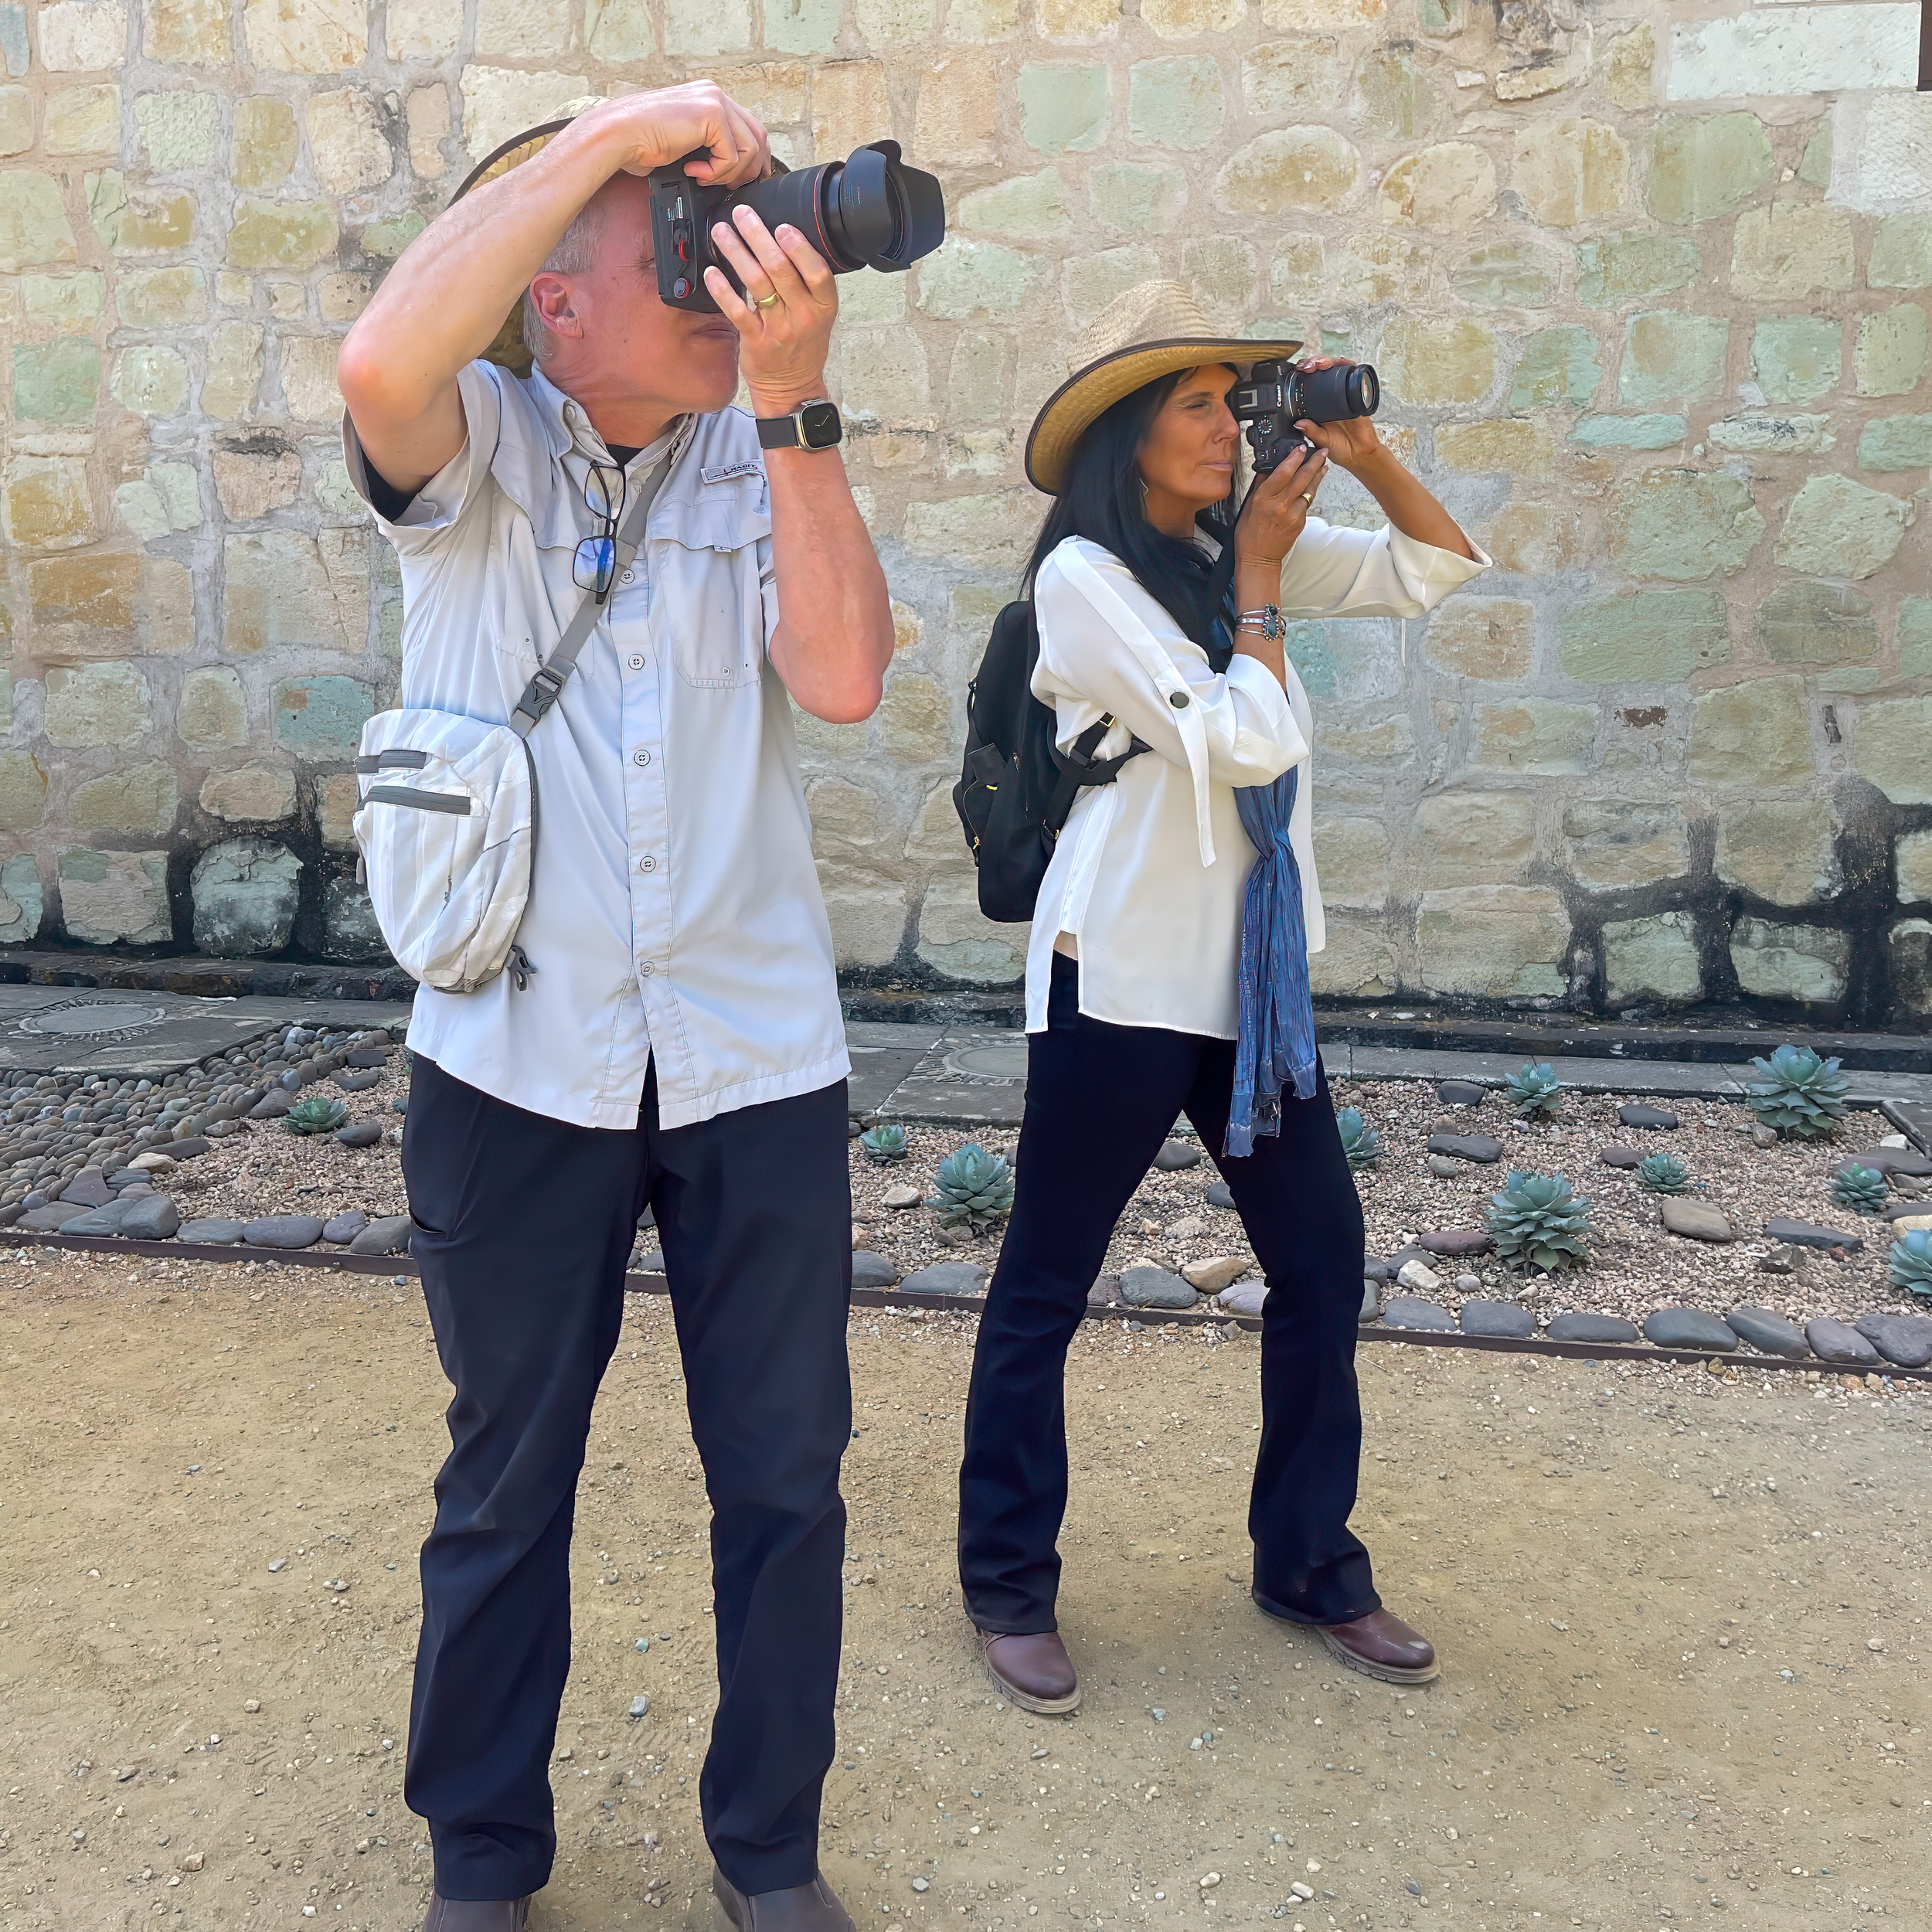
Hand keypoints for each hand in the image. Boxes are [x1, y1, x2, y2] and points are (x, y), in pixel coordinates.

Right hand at [580, 81, 769, 189]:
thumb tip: (735, 170)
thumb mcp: (687, 143)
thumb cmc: (644, 143)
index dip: (754, 159)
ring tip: (704, 177)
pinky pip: (732, 155)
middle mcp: (715, 94)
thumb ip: (711, 146)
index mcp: (709, 98)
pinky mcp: (711, 114)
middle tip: (731, 186)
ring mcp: (714, 101)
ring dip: (730, 173)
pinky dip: (716, 172)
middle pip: (758, 136)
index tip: (743, 180)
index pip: (750, 128)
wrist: (620, 136)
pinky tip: (693, 170)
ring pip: (750, 148)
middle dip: (751, 168)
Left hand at [705, 205, 837, 413]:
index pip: (817, 271)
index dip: (799, 247)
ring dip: (736, 252)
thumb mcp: (818, 314)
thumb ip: (807, 283)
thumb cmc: (803, 345)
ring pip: (756, 282)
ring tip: (721, 231)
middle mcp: (803, 316)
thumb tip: (785, 239)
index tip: (782, 225)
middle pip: (780, 268)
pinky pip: (736, 311)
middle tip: (742, 214)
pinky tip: (711, 271)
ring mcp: (779, 329)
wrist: (791, 387)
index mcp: (823, 306)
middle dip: (758, 236)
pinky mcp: (756, 341)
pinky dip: (722, 289)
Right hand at [1233, 440, 1327, 567]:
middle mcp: (1281, 506)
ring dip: (1317, 476)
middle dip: (1314, 462)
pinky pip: (1306, 504)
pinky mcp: (1301, 523)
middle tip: (1322, 451)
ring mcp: (1293, 515)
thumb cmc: (1250, 534)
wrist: (1259, 558)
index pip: (1283, 472)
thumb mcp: (1249, 506)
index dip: (1294, 458)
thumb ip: (1261, 486)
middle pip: (1302, 478)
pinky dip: (1309, 494)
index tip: (1301, 447)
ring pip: (1309, 490)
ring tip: (1323, 465)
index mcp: (1264, 499)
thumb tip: (1270, 467)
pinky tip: (1311, 487)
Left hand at [1290, 355, 1382, 471]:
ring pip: (1334, 368)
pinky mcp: (1356, 393)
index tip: (1296, 373)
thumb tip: (1298, 423)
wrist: (1358, 453)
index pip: (1307, 383)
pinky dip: (1346, 364)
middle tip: (1306, 367)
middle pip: (1320, 371)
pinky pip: (1353, 374)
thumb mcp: (1321, 440)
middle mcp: (1329, 396)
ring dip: (1326, 361)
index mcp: (1316, 405)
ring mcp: (1343, 393)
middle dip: (1312, 363)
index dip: (1301, 375)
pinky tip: (1339, 362)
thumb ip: (1311, 431)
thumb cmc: (1339, 447)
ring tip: (1319, 364)